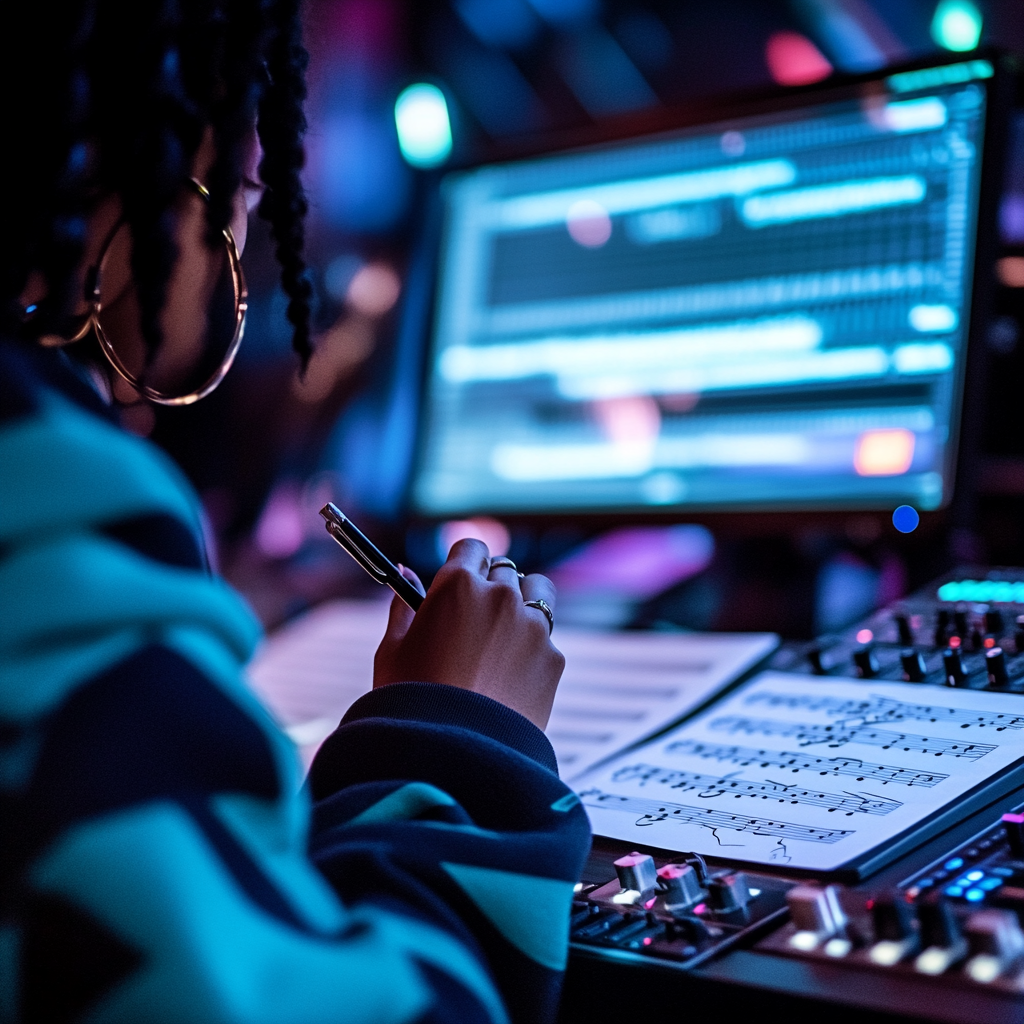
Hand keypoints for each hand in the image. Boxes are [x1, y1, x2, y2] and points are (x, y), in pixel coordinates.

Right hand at [373, 539, 564, 729]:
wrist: (453, 753)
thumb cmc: (412, 703)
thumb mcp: (392, 650)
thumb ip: (403, 606)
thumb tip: (405, 574)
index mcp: (457, 584)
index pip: (472, 547)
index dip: (466, 562)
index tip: (462, 578)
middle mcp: (500, 595)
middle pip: (505, 570)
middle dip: (492, 586)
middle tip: (476, 618)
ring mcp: (533, 625)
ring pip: (538, 592)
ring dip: (524, 602)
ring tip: (504, 635)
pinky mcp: (554, 657)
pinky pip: (547, 639)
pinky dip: (533, 649)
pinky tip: (511, 677)